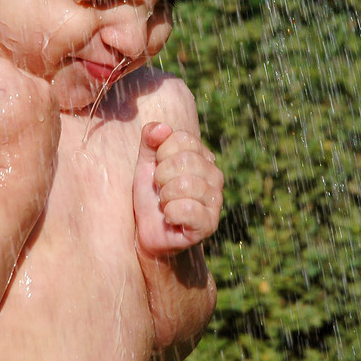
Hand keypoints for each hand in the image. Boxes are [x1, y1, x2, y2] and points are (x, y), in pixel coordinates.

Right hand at [0, 55, 59, 188]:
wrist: (24, 172)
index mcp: (19, 83)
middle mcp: (39, 85)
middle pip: (10, 70)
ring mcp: (50, 96)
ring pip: (22, 81)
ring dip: (13, 94)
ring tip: (9, 119)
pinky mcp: (54, 108)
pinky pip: (35, 94)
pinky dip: (26, 103)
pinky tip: (21, 122)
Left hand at [132, 122, 222, 256]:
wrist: (148, 232)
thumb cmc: (150, 195)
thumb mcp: (145, 163)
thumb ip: (150, 140)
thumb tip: (162, 128)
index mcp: (202, 156)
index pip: (182, 138)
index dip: (161, 153)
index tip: (157, 169)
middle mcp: (214, 175)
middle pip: (186, 160)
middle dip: (161, 176)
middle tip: (160, 189)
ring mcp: (215, 200)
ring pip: (186, 184)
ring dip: (165, 196)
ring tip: (165, 204)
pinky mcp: (209, 224)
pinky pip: (187, 209)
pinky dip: (170, 213)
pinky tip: (170, 218)